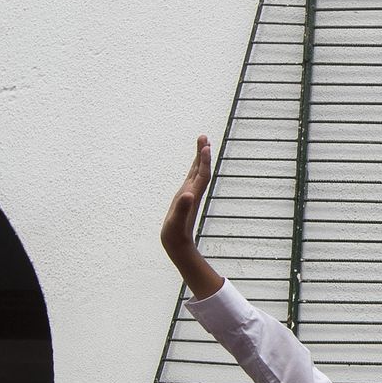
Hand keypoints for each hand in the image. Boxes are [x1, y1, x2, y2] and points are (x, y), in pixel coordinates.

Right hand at [161, 135, 223, 298]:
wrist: (178, 246)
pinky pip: (191, 178)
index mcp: (192, 195)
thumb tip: (189, 195)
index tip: (205, 146)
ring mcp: (189, 194)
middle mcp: (193, 192)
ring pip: (197, 172)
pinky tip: (193, 165)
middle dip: (202, 153)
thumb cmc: (176, 235)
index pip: (201, 174)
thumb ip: (183, 208)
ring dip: (199, 158)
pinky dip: (193, 168)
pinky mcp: (185, 198)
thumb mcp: (176, 222)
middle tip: (203, 136)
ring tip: (201, 144)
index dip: (204, 160)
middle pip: (201, 169)